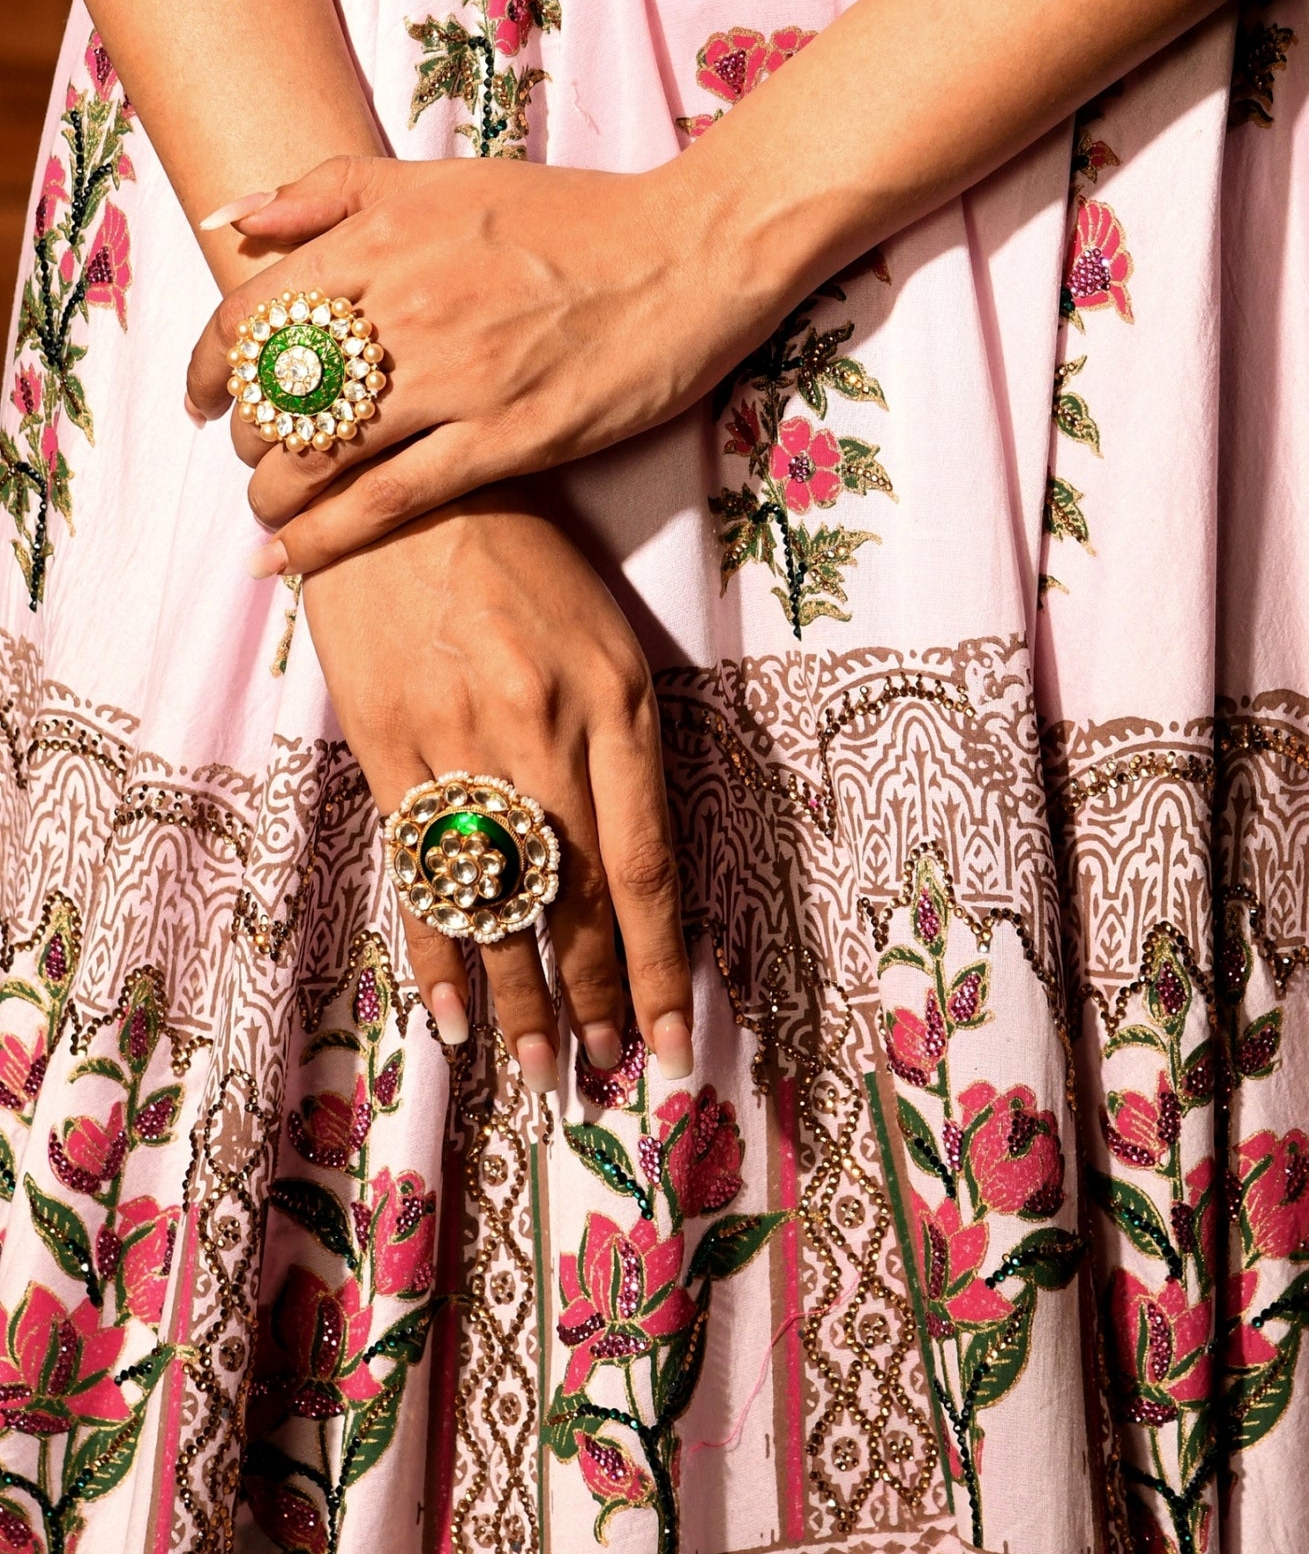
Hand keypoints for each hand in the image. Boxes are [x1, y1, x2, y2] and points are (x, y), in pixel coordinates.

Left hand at [185, 153, 791, 574]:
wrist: (688, 252)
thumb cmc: (573, 216)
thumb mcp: (443, 178)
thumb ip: (332, 191)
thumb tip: (231, 220)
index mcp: (384, 238)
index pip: (248, 313)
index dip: (205, 367)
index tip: (200, 399)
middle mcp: (407, 306)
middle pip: (273, 391)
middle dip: (244, 437)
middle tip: (254, 458)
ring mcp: (457, 376)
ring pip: (320, 451)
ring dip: (274, 494)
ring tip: (271, 513)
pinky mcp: (509, 436)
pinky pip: (391, 500)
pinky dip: (327, 537)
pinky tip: (288, 559)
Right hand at [301, 486, 693, 1091]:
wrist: (402, 484)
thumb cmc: (522, 558)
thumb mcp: (604, 635)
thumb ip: (624, 743)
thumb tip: (636, 870)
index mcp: (616, 700)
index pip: (645, 866)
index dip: (661, 965)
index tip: (678, 1040)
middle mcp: (542, 729)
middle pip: (574, 898)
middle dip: (598, 995)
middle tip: (609, 1068)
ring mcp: (457, 739)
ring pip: (496, 898)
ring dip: (521, 995)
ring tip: (543, 1066)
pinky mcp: (385, 743)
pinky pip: (417, 869)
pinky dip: (436, 947)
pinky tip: (452, 1012)